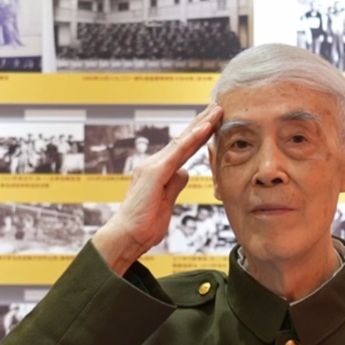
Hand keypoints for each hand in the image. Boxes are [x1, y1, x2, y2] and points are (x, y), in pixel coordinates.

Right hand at [93, 104, 222, 273]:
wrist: (127, 237)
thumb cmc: (144, 224)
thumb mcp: (166, 202)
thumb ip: (175, 185)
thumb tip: (185, 173)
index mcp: (159, 171)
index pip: (184, 148)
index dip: (199, 134)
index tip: (214, 122)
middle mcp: (154, 164)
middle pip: (183, 139)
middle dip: (201, 122)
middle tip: (218, 107)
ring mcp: (153, 166)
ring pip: (182, 141)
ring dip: (200, 125)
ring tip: (216, 111)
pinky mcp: (154, 173)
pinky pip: (177, 153)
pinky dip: (191, 140)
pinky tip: (204, 129)